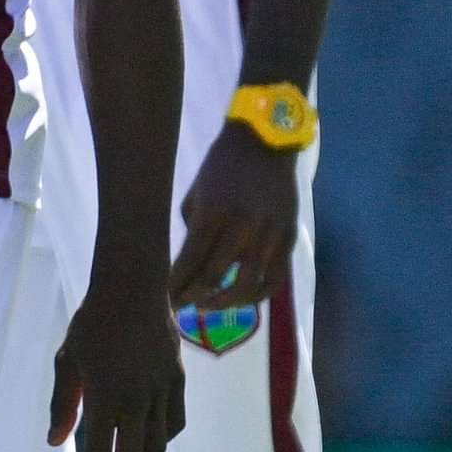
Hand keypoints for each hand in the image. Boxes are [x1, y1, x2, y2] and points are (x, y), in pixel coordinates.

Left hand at [49, 266, 187, 451]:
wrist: (132, 291)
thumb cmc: (91, 326)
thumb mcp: (66, 362)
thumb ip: (62, 405)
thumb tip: (56, 442)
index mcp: (105, 395)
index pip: (101, 451)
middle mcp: (138, 398)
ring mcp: (162, 390)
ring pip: (159, 443)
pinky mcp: (178, 381)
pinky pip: (175, 422)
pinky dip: (163, 440)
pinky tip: (150, 444)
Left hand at [167, 122, 298, 314]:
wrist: (265, 144)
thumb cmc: (220, 168)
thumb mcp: (195, 195)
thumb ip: (193, 232)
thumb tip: (189, 267)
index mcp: (213, 214)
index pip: (189, 262)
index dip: (174, 286)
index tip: (162, 299)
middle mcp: (243, 227)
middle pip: (214, 279)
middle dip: (191, 297)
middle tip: (178, 307)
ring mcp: (269, 235)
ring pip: (247, 287)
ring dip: (223, 303)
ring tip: (206, 305)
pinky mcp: (288, 239)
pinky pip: (274, 280)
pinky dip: (256, 296)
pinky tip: (239, 299)